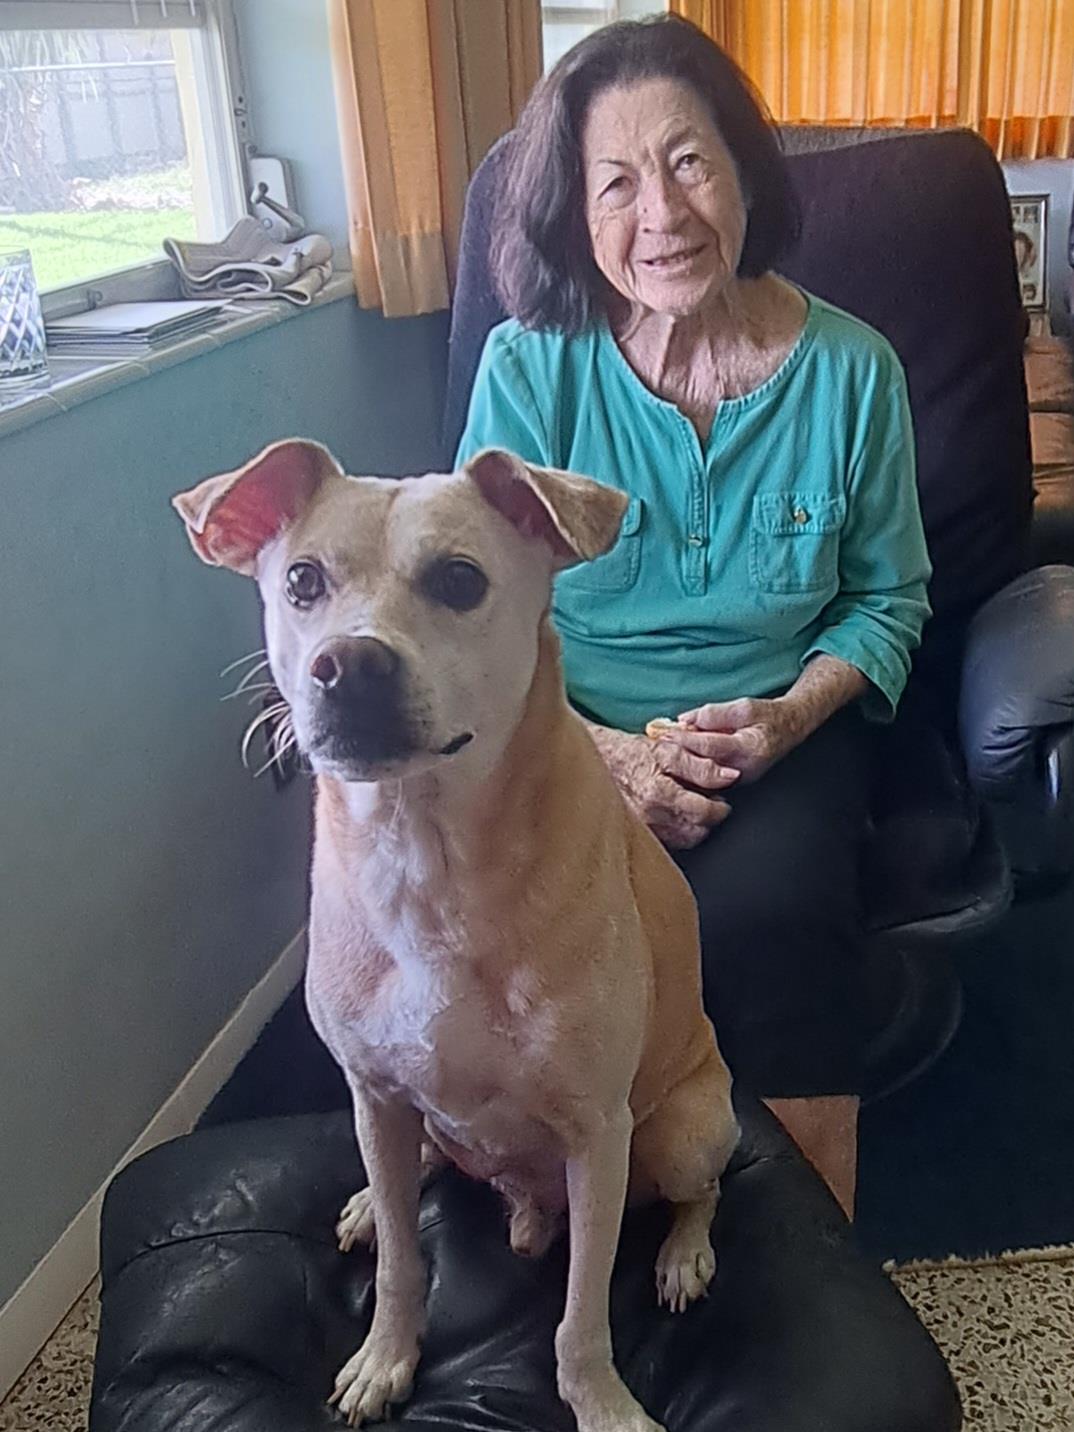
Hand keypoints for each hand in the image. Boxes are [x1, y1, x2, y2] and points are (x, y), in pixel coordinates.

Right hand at [590, 727, 737, 849]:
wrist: (596, 761)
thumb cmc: (629, 753)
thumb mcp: (668, 749)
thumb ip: (702, 764)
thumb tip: (730, 776)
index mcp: (659, 793)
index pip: (704, 813)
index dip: (720, 807)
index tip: (721, 799)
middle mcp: (649, 816)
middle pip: (696, 831)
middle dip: (708, 818)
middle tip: (708, 802)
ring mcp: (642, 829)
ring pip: (683, 840)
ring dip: (694, 826)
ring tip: (690, 808)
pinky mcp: (636, 836)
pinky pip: (667, 843)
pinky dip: (677, 832)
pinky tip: (674, 816)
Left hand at [656, 696, 806, 784]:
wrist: (789, 729)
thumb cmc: (768, 716)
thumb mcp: (744, 706)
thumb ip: (715, 714)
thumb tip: (686, 719)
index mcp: (750, 748)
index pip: (710, 745)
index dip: (686, 739)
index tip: (666, 733)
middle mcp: (744, 770)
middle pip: (703, 764)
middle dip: (680, 753)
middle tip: (659, 743)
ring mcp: (740, 781)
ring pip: (703, 774)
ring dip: (684, 762)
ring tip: (665, 750)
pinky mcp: (734, 784)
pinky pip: (709, 777)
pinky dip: (694, 766)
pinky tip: (680, 757)